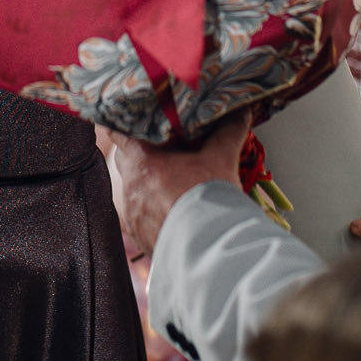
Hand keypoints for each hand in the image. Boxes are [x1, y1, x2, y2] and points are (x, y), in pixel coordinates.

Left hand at [107, 112, 251, 256]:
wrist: (209, 250)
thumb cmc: (209, 200)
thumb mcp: (222, 159)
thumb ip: (229, 130)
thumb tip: (241, 110)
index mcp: (142, 162)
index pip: (119, 132)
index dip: (124, 122)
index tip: (132, 117)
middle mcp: (131, 188)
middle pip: (125, 159)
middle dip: (139, 151)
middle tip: (159, 145)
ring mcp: (133, 215)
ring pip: (133, 189)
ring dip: (147, 182)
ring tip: (170, 179)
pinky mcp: (141, 236)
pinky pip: (140, 216)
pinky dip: (152, 209)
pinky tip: (171, 208)